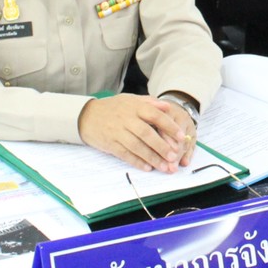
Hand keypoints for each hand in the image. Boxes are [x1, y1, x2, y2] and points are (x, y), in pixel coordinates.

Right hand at [78, 95, 194, 172]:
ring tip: (165, 167)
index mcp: (134, 107)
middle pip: (147, 133)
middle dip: (162, 146)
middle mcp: (126, 119)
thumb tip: (168, 107)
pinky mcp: (110, 144)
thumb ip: (150, 103)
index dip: (169, 126)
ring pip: (137, 146)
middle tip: (175, 156)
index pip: (155, 115)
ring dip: (152, 158)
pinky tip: (147, 168)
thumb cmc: (114, 108)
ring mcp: (117, 132)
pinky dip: (137, 161)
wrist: (87, 116)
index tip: (181, 136)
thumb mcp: (130, 100)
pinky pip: (125, 154)